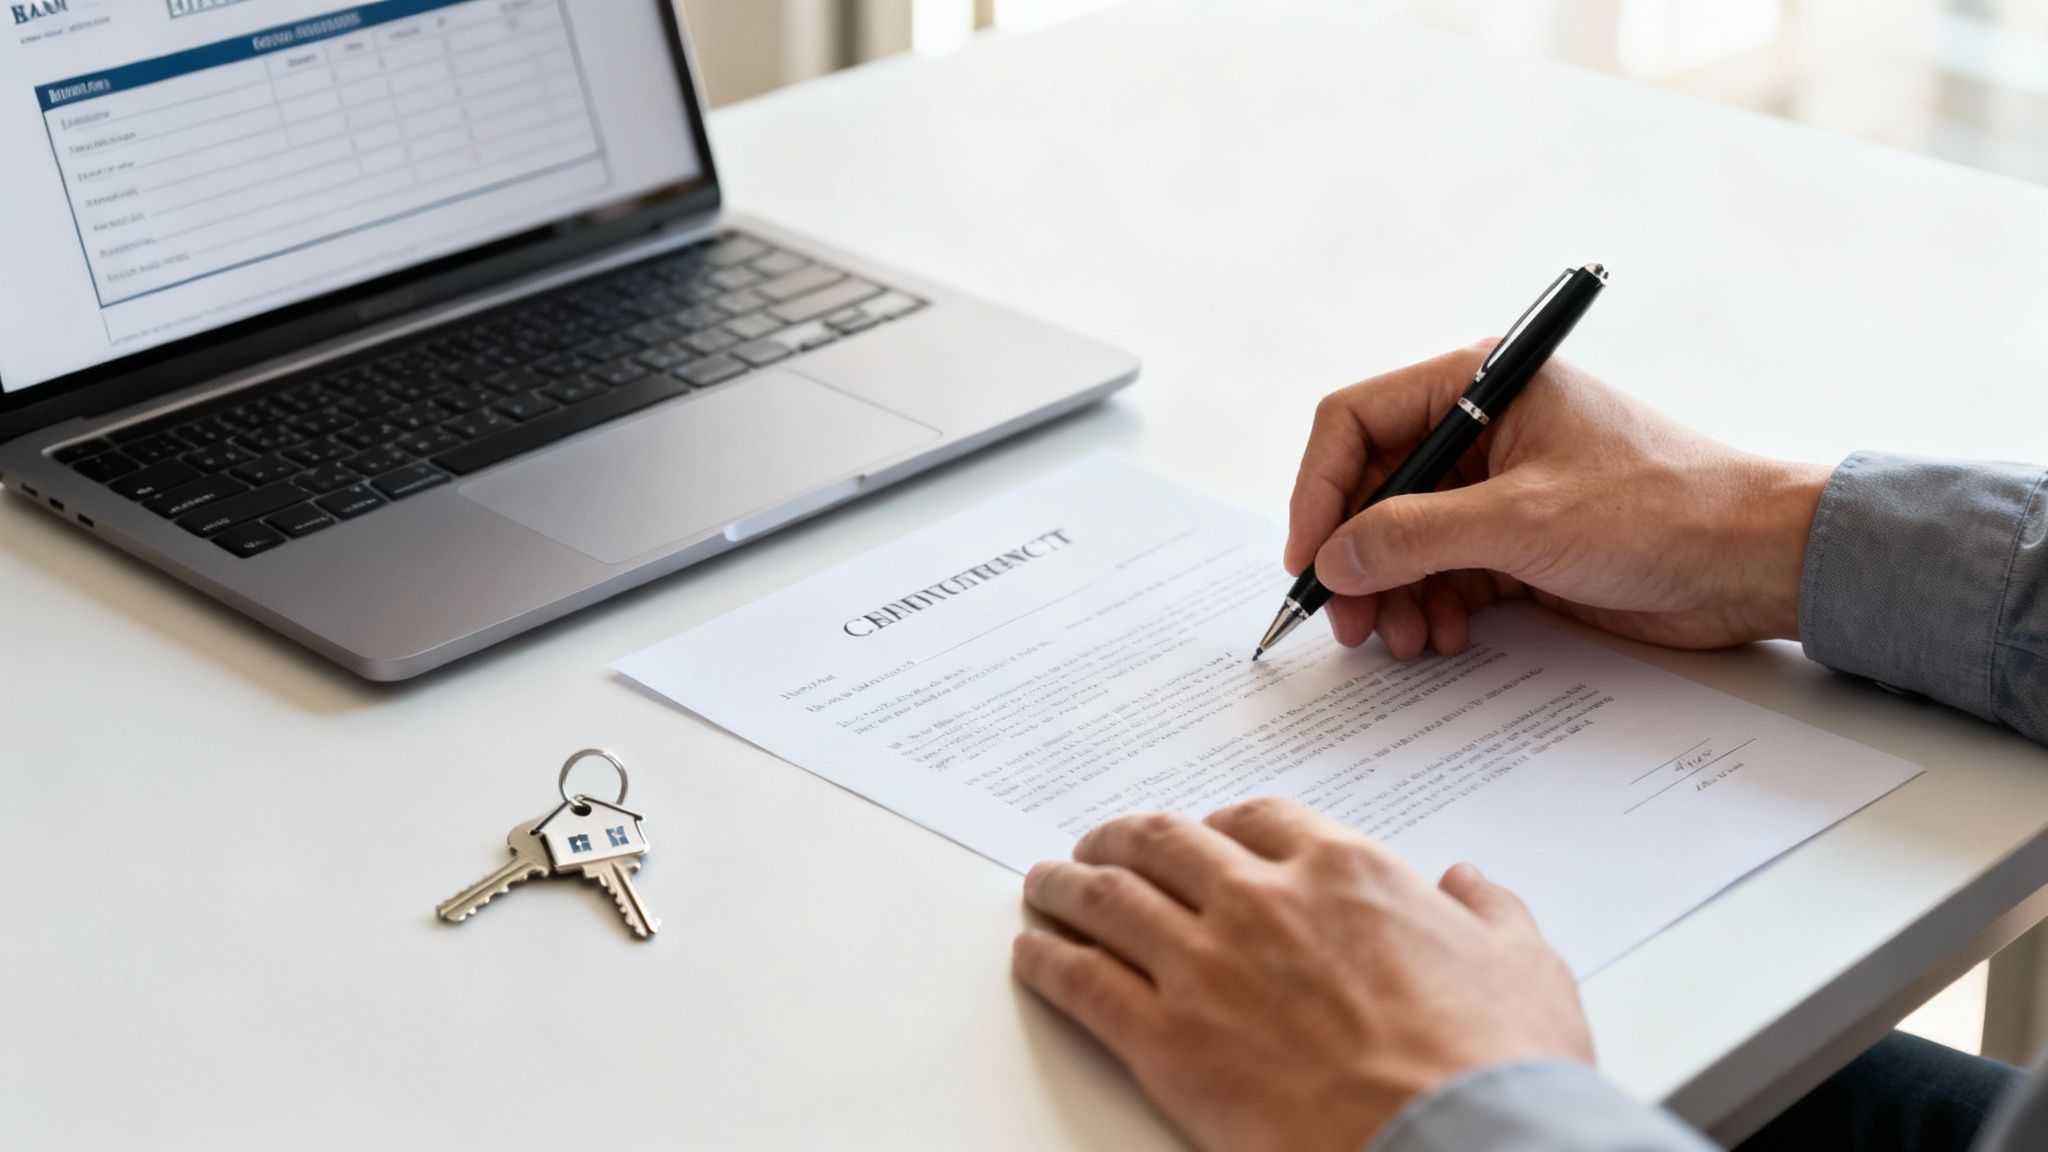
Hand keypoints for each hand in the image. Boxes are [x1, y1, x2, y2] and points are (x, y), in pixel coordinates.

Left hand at [1013, 799, 1591, 1151]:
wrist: (1457, 1147)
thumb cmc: (1494, 1064)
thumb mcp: (1525, 963)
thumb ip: (1489, 910)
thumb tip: (1469, 883)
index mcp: (1343, 871)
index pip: (1257, 820)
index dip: (1217, 824)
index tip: (1201, 835)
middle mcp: (1263, 902)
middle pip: (1163, 845)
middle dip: (1123, 840)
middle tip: (1100, 846)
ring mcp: (1207, 968)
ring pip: (1109, 901)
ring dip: (1067, 887)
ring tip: (1046, 884)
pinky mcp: (1168, 1041)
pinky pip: (1084, 983)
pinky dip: (1049, 960)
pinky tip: (1034, 953)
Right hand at [1287, 343, 1833, 656]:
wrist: (1755, 562)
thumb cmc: (1662, 510)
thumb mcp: (1522, 521)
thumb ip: (1413, 537)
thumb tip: (1332, 560)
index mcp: (1481, 384)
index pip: (1356, 422)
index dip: (1319, 491)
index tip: (1309, 559)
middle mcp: (1482, 429)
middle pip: (1373, 490)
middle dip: (1356, 559)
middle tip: (1349, 623)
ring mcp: (1499, 488)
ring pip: (1403, 541)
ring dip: (1392, 594)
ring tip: (1406, 640)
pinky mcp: (1519, 542)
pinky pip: (1443, 573)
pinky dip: (1432, 607)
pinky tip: (1446, 636)